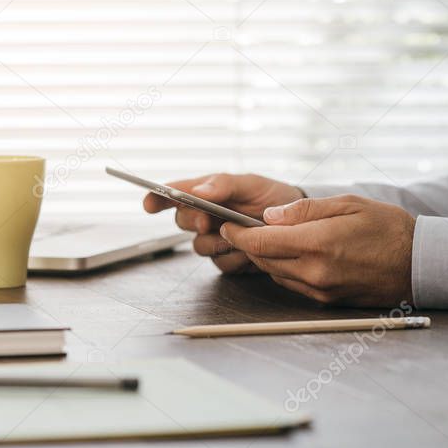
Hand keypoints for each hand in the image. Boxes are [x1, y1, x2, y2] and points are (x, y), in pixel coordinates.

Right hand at [142, 173, 303, 273]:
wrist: (299, 224)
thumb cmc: (273, 197)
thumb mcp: (251, 183)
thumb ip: (223, 185)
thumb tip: (197, 191)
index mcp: (206, 194)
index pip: (173, 194)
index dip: (156, 198)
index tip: (149, 203)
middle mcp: (205, 217)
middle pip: (181, 221)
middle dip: (192, 221)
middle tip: (207, 221)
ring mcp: (214, 240)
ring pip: (199, 246)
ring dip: (218, 242)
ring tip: (242, 234)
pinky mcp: (226, 260)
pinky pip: (220, 263)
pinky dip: (235, 257)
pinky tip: (250, 250)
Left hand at [219, 194, 414, 306]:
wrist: (420, 264)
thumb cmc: (388, 228)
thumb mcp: (347, 204)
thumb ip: (304, 210)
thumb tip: (269, 216)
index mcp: (317, 244)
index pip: (260, 242)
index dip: (237, 232)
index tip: (226, 223)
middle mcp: (314, 272)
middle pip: (262, 259)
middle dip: (246, 243)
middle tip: (237, 227)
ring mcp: (319, 290)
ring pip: (274, 273)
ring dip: (264, 256)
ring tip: (266, 237)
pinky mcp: (325, 300)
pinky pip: (291, 283)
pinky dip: (283, 268)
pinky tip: (290, 253)